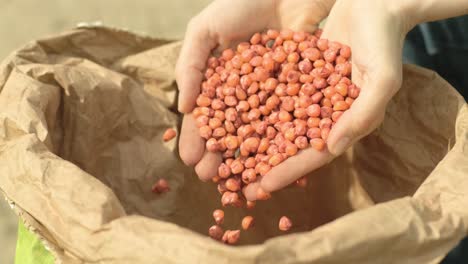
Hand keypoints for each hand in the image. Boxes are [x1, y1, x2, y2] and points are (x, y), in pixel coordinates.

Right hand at [176, 0, 334, 179]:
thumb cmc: (242, 3)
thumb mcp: (205, 30)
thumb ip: (190, 65)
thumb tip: (182, 107)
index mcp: (222, 80)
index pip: (207, 114)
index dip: (198, 136)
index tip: (189, 159)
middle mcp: (247, 92)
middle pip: (232, 129)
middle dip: (220, 153)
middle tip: (210, 178)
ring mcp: (274, 93)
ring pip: (260, 131)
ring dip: (248, 155)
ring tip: (237, 179)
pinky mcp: (303, 91)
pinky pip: (291, 119)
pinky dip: (282, 140)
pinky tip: (274, 161)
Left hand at [244, 0, 408, 199]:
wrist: (374, 3)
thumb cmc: (384, 42)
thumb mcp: (382, 79)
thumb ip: (361, 114)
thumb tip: (332, 148)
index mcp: (345, 122)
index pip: (315, 154)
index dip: (289, 171)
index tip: (263, 186)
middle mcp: (325, 113)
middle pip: (290, 145)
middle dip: (264, 165)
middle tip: (236, 185)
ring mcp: (309, 95)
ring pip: (277, 122)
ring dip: (253, 140)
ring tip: (225, 156)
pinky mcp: (297, 75)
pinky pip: (271, 94)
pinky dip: (252, 105)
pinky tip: (228, 114)